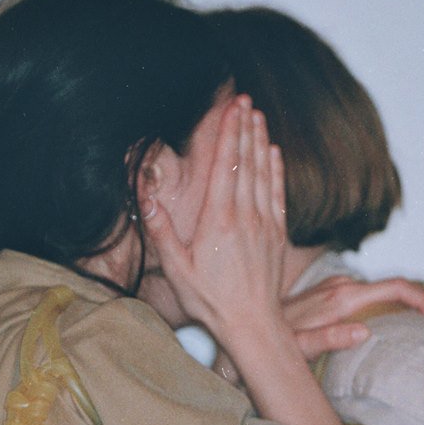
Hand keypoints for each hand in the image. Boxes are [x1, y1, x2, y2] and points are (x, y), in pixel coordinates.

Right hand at [144, 95, 286, 346]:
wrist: (252, 325)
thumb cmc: (210, 301)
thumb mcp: (176, 269)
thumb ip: (161, 230)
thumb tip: (145, 194)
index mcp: (218, 221)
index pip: (226, 166)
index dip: (229, 134)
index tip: (231, 108)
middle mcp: (245, 217)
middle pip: (247, 162)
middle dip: (245, 128)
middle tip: (245, 99)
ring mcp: (265, 225)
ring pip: (265, 173)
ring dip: (261, 142)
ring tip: (258, 116)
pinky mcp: (277, 235)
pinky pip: (278, 193)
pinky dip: (276, 169)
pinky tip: (274, 152)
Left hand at [283, 276, 423, 361]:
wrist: (249, 322)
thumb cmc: (273, 340)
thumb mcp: (299, 347)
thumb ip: (329, 339)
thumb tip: (363, 333)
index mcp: (342, 298)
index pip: (396, 288)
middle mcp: (343, 286)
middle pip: (396, 288)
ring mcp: (338, 286)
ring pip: (383, 290)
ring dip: (407, 306)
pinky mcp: (333, 290)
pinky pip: (370, 294)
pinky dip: (389, 306)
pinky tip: (396, 323)